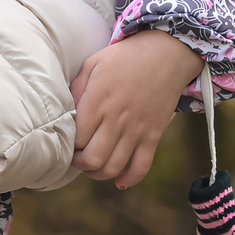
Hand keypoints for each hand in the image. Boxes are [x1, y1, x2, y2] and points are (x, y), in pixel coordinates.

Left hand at [72, 30, 201, 189]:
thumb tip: (67, 112)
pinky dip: (129, 179)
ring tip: (93, 166)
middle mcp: (116, 120)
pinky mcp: (154, 135)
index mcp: (97, 102)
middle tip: (77, 158)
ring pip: (114, 167)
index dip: (69, 147)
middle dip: (80, 165)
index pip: (76, 140)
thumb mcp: (92, 64)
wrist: (167, 54)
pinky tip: (119, 180)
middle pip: (93, 160)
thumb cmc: (125, 57)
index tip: (67, 142)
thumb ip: (77, 89)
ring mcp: (137, 130)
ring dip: (99, 173)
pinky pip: (142, 167)